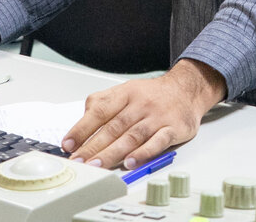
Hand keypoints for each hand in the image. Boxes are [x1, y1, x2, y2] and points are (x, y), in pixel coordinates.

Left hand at [62, 59, 225, 169]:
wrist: (186, 89)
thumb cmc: (152, 95)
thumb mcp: (125, 90)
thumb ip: (102, 104)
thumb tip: (82, 125)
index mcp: (125, 93)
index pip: (99, 111)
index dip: (82, 128)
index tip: (68, 144)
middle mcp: (140, 104)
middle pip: (114, 127)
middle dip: (93, 146)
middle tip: (79, 161)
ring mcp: (157, 117)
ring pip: (132, 136)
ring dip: (113, 153)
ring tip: (97, 166)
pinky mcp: (173, 129)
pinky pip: (157, 142)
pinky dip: (143, 153)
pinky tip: (131, 163)